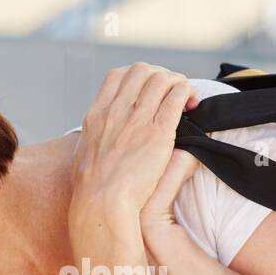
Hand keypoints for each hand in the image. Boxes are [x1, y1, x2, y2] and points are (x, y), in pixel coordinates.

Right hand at [68, 63, 198, 238]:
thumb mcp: (84, 154)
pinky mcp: (159, 132)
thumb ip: (95, 139)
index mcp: (97, 114)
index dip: (137, 75)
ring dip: (177, 83)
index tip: (148, 89)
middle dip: (160, 76)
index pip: (117, 75)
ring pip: (162, 79)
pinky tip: (191, 104)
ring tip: (186, 99)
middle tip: (170, 93)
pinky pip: (177, 97)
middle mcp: (116, 111)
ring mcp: (137, 120)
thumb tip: (100, 138)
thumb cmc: (92, 190)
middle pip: (142, 71)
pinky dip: (187, 93)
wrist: (101, 203)